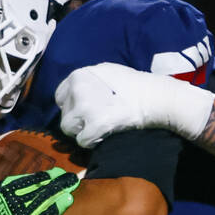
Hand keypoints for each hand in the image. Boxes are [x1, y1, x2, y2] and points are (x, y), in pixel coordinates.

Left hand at [55, 63, 213, 147]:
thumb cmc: (134, 84)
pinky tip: (103, 136)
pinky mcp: (95, 125)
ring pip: (69, 129)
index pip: (59, 97)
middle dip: (77, 121)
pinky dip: (91, 142)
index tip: (85, 112)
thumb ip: (88, 81)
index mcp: (78, 75)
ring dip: (82, 133)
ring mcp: (85, 108)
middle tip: (95, 122)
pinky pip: (82, 141)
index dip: (71, 107)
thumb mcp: (106, 71)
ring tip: (98, 130)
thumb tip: (76, 92)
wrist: (155, 97)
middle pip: (64, 115)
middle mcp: (77, 89)